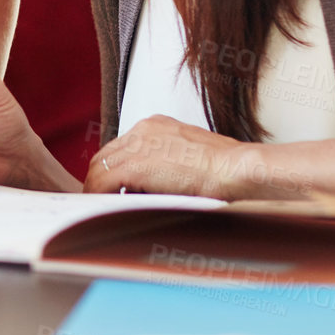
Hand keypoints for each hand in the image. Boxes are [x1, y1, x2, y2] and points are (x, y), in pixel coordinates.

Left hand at [85, 115, 304, 200]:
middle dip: (100, 178)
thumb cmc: (225, 169)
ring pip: (100, 167)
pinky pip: (103, 181)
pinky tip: (103, 209)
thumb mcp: (190, 158)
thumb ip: (167, 165)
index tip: (113, 185)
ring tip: (101, 207)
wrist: (237, 169)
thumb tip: (154, 185)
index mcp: (156, 125)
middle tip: (101, 199)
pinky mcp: (136, 164)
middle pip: (106, 154)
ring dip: (98, 188)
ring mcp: (138, 145)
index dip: (114, 168)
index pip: (121, 147)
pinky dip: (99, 195)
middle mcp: (143, 129)